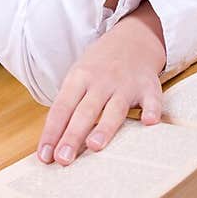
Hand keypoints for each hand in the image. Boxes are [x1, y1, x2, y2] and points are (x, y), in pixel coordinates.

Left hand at [36, 25, 163, 165]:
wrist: (133, 38)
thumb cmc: (99, 67)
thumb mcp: (78, 77)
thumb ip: (69, 108)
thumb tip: (52, 145)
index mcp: (78, 78)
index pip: (61, 108)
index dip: (52, 132)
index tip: (44, 156)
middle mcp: (101, 81)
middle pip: (85, 111)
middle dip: (72, 136)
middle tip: (63, 159)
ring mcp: (126, 84)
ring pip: (114, 109)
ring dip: (105, 127)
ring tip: (94, 146)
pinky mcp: (149, 86)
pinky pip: (151, 99)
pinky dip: (151, 110)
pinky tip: (149, 122)